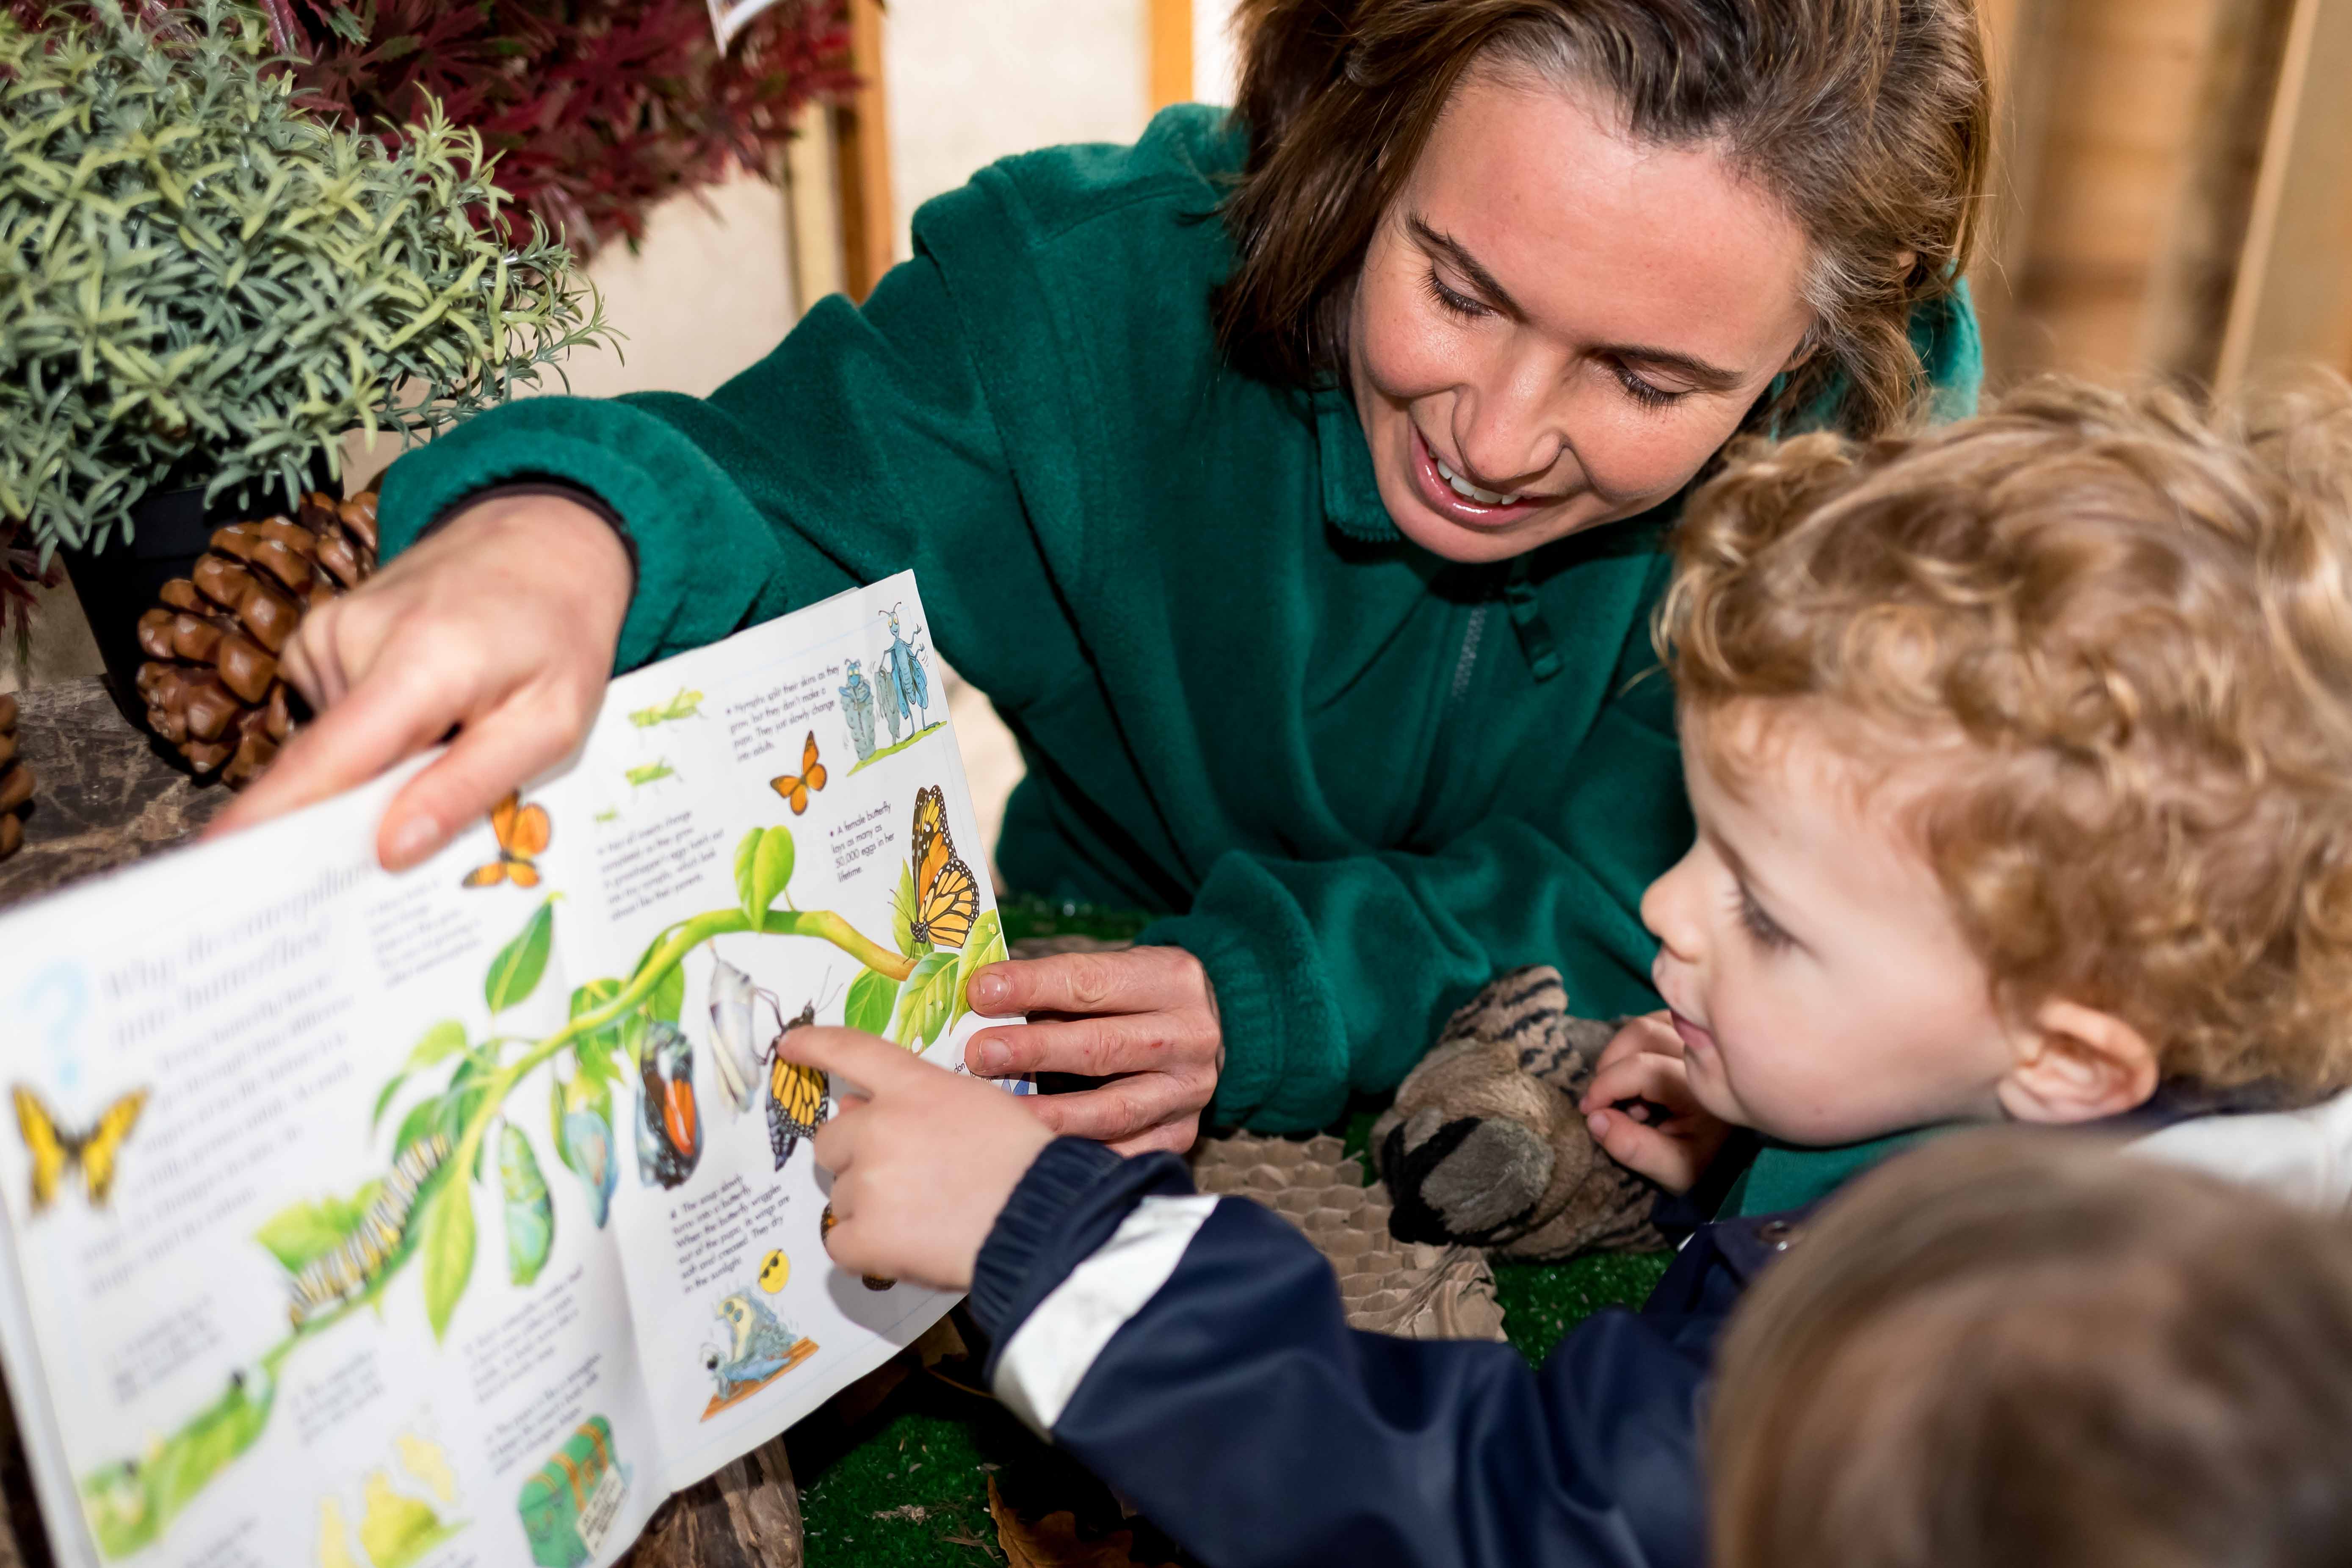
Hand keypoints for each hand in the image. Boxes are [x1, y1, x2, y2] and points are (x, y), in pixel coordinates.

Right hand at [208, 494, 631, 869]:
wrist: (545, 539)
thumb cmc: (559, 634)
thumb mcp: (550, 724)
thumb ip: (469, 787)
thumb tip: (389, 851)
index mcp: (418, 664)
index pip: (325, 759)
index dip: (268, 819)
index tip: (216, 868)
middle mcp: (355, 640)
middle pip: (326, 767)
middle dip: (349, 818)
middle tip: (402, 845)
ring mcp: (330, 631)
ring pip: (336, 745)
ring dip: (382, 765)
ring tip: (451, 734)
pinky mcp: (323, 634)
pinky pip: (337, 716)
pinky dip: (375, 732)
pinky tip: (426, 707)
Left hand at [781, 1025, 1056, 1289]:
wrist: (1040, 1220)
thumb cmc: (1023, 1162)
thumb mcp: (977, 1105)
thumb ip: (916, 1100)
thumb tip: (853, 1107)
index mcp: (912, 1088)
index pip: (850, 1051)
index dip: (814, 1045)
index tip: (790, 1046)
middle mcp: (879, 1127)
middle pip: (832, 1140)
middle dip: (858, 1158)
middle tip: (908, 1179)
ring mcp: (868, 1182)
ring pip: (840, 1195)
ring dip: (870, 1206)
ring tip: (926, 1215)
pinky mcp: (864, 1236)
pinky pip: (840, 1241)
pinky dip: (866, 1248)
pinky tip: (907, 1245)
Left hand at [961, 947, 1220, 1155]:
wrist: (1197, 1034)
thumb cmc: (1132, 1000)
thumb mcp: (1110, 975)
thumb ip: (1053, 991)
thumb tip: (980, 1005)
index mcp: (1170, 979)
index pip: (1091, 983)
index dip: (1033, 987)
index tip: (981, 991)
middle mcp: (1190, 1036)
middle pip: (1102, 1047)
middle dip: (1035, 1050)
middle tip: (979, 1054)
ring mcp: (1188, 1092)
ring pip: (1113, 1109)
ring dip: (1049, 1112)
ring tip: (998, 1111)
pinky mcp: (1180, 1135)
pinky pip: (1122, 1153)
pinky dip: (1078, 1152)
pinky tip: (1035, 1150)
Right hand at [1576, 1011, 1734, 1193]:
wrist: (1738, 1155)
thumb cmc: (1703, 1163)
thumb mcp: (1673, 1171)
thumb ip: (1635, 1148)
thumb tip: (1594, 1118)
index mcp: (1702, 1092)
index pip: (1643, 1069)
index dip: (1606, 1085)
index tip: (1589, 1110)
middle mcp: (1706, 1057)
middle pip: (1643, 1034)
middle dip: (1610, 1064)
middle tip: (1601, 1098)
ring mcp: (1703, 1040)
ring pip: (1648, 1022)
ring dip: (1621, 1049)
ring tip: (1619, 1084)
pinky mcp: (1697, 1034)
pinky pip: (1657, 1019)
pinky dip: (1636, 1040)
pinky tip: (1635, 1068)